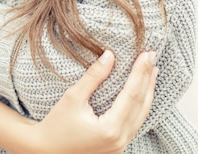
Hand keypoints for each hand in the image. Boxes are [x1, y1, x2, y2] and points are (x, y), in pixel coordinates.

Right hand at [30, 50, 156, 153]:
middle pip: (141, 105)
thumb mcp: (73, 97)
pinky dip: (140, 105)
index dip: (140, 72)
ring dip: (147, 91)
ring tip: (152, 71)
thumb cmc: (56, 125)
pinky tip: (141, 92)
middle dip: (147, 78)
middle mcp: (119, 141)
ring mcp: (120, 146)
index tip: (146, 53)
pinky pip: (134, 123)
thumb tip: (110, 55)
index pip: (132, 94)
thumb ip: (94, 76)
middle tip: (152, 56)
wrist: (45, 151)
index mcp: (110, 129)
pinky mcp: (117, 147)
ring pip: (141, 115)